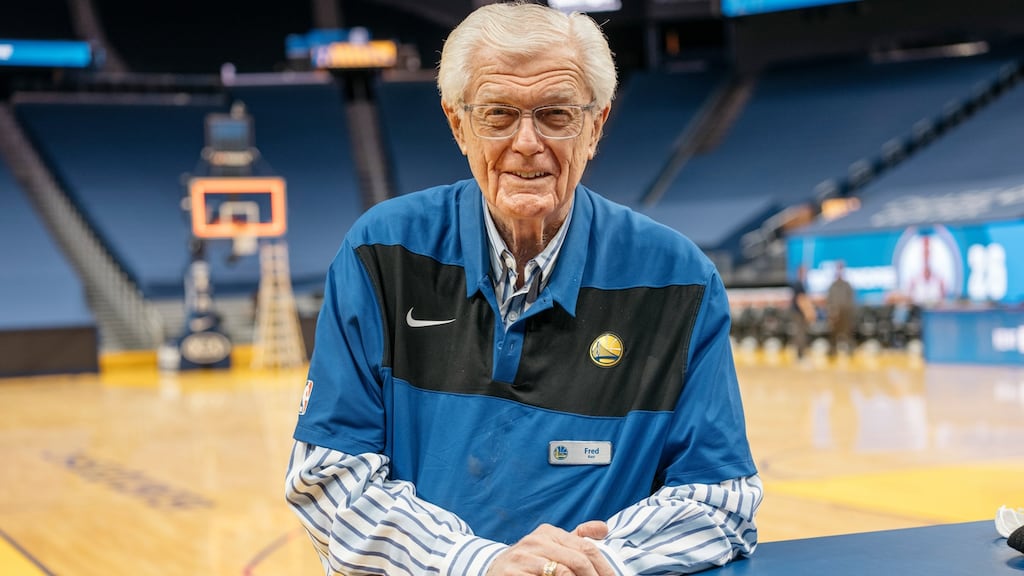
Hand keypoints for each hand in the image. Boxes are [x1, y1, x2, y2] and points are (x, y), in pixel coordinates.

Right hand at [485, 522, 613, 575]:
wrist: (494, 571)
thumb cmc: (529, 562)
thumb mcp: (551, 545)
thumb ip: (576, 537)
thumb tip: (604, 528)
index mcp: (548, 532)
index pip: (587, 548)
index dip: (605, 568)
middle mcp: (535, 541)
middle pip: (578, 561)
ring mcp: (523, 558)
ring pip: (563, 573)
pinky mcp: (513, 574)